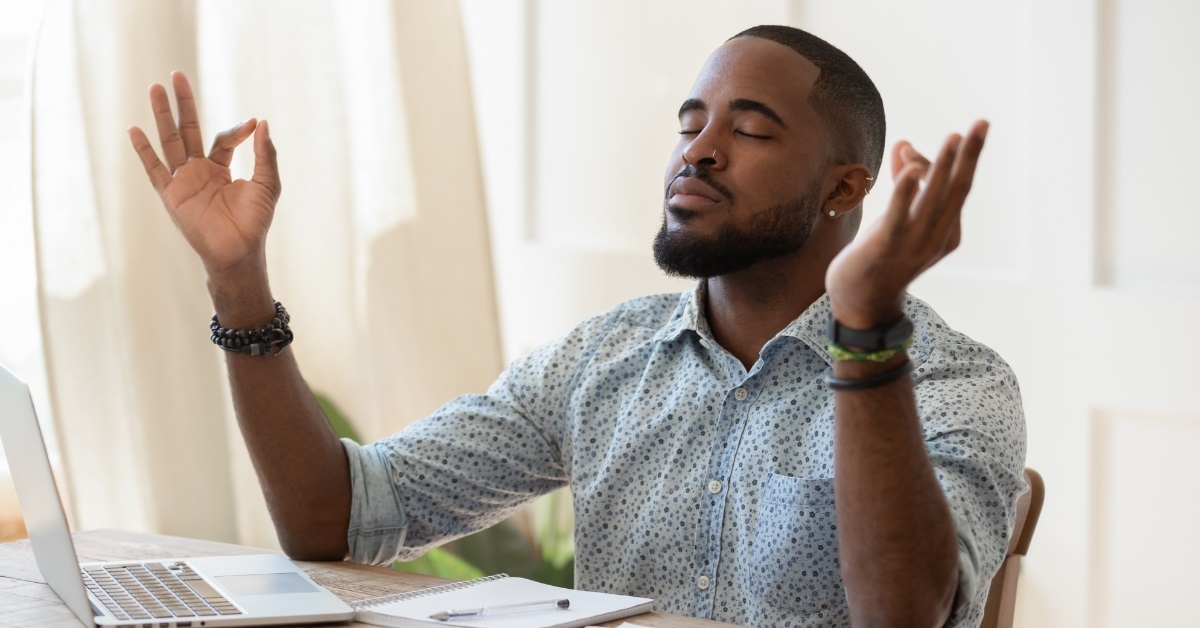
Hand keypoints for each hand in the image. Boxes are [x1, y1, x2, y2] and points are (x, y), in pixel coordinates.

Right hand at [128, 71, 280, 278]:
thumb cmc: (254, 222)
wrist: (240, 251)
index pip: (221, 138)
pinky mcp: (171, 195)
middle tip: (176, 75)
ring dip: (162, 115)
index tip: (252, 125)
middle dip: (182, 104)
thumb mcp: (267, 184)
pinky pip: (154, 170)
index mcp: (220, 168)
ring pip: (170, 142)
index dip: (236, 130)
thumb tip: (261, 123)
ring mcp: (183, 181)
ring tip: (155, 88)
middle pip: (187, 130)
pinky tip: (134, 130)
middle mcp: (198, 171)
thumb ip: (265, 154)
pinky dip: (144, 151)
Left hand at [825, 120, 987, 328]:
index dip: (943, 162)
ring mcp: (913, 244)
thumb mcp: (897, 218)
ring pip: (933, 200)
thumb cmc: (881, 257)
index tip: (914, 148)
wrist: (861, 304)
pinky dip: (907, 192)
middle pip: (957, 190)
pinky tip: (911, 170)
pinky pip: (899, 216)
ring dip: (943, 166)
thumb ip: (903, 183)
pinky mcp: (885, 247)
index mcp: (947, 233)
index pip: (952, 189)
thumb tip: (904, 143)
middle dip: (971, 156)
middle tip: (982, 123)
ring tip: (954, 137)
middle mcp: (936, 238)